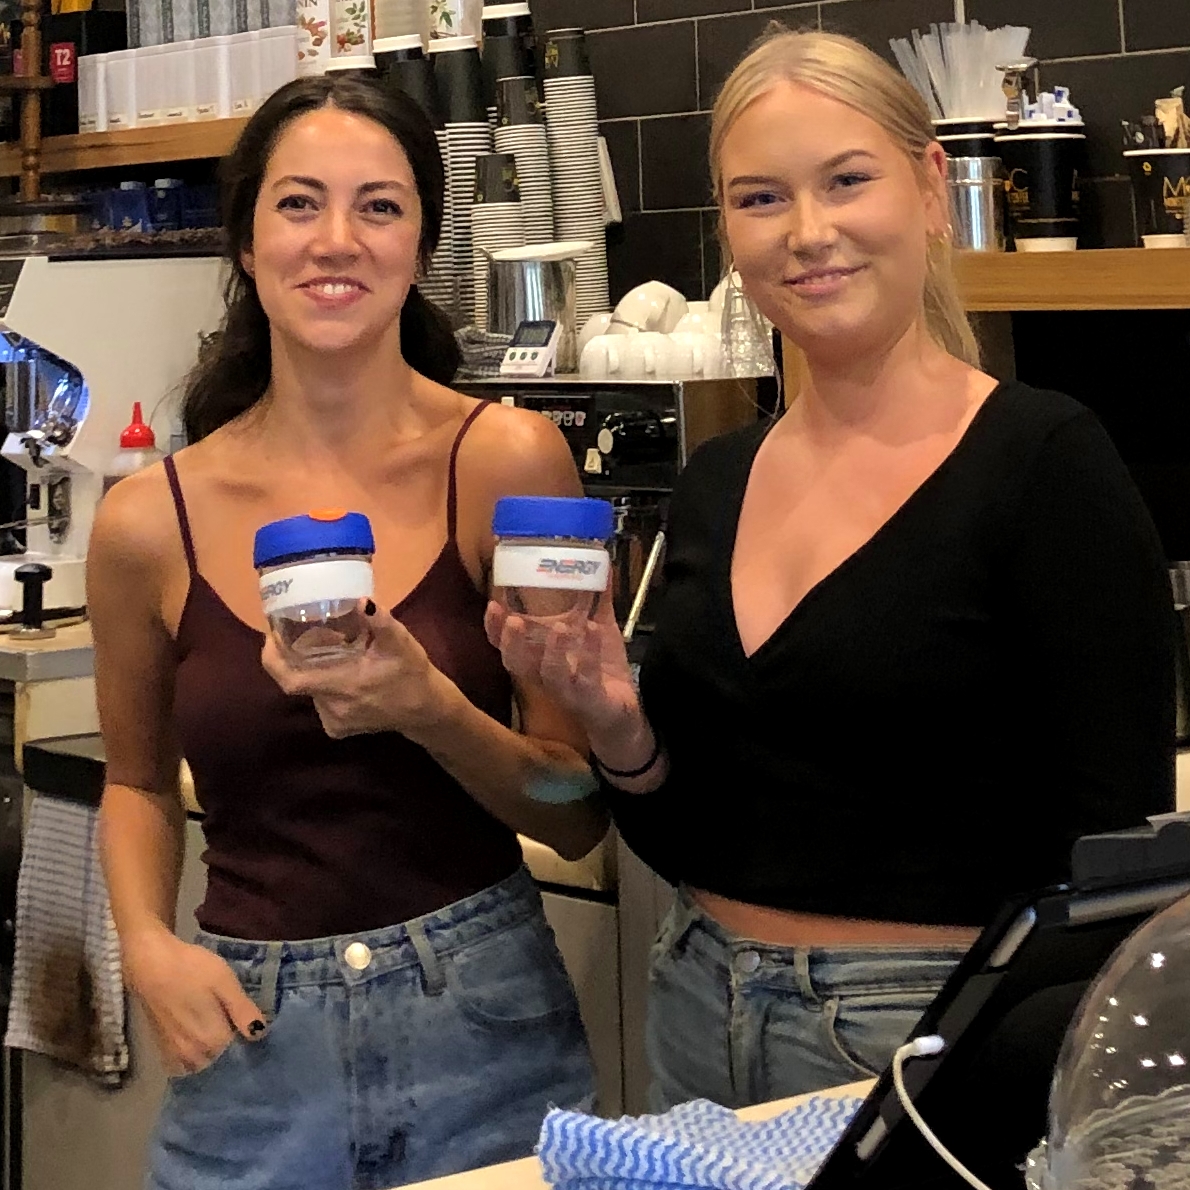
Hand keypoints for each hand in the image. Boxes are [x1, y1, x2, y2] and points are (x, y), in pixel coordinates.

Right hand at [123, 928, 263, 1075]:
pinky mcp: (161, 1048)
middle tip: (231, 1022)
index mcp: (212, 1039)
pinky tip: (197, 1038)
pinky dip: (192, 1057)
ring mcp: (175, 1054)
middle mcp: (194, 1054)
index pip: (240, 1049)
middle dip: (229, 1048)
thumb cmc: (191, 968)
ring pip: (202, 1064)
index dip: (245, 1034)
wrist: (150, 963)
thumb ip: (242, 1010)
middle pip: (220, 1059)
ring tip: (215, 1029)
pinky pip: (182, 1065)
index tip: (246, 1020)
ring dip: (210, 1055)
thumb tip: (260, 1034)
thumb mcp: (224, 982)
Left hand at [261, 601, 453, 739]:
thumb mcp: (401, 643)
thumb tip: (363, 600)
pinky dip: (322, 686)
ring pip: (310, 691)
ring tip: (324, 651)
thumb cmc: (412, 674)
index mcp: (344, 686)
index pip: (291, 680)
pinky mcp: (338, 729)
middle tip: (299, 635)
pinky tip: (337, 674)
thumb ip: (381, 622)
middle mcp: (333, 708)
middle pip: (297, 681)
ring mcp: (335, 721)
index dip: (272, 659)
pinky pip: (320, 703)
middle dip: (294, 658)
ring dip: (311, 671)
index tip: (269, 637)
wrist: (427, 710)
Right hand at [485, 596, 640, 742]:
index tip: (492, 604)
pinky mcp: (591, 701)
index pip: (505, 646)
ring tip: (558, 627)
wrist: (623, 713)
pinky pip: (586, 680)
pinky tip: (594, 631)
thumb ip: (598, 600)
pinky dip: (589, 656)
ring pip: (550, 675)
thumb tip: (602, 562)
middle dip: (510, 642)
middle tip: (513, 620)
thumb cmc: (602, 669)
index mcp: (539, 657)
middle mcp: (546, 675)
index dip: (494, 629)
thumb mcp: (599, 629)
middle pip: (516, 664)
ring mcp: (568, 690)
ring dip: (552, 652)